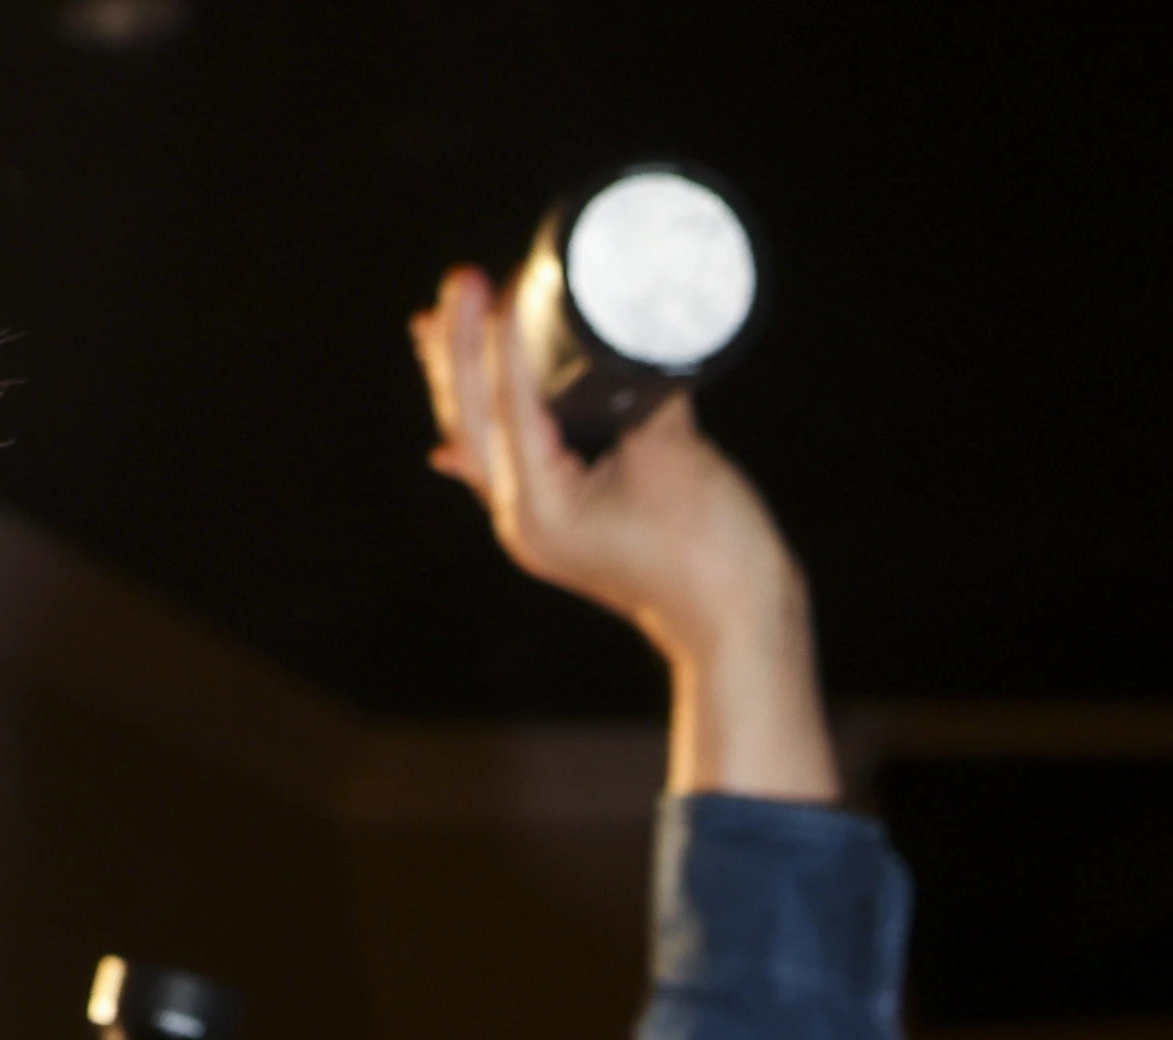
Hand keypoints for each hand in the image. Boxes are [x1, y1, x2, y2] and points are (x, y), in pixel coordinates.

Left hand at [408, 268, 835, 804]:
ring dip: (460, 377)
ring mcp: (538, 522)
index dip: (501, 335)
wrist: (738, 627)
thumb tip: (620, 333)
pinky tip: (461, 409)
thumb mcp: (673, 455)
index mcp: (541, 505)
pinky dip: (488, 419)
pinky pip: (506, 458)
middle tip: (461, 282)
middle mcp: (524, 516)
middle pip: (469, 419)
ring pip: (478, 437)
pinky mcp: (561, 519)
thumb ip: (639, 392)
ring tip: (434, 321)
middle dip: (459, 347)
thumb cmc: (712, 555)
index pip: (506, 401)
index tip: (505, 279)